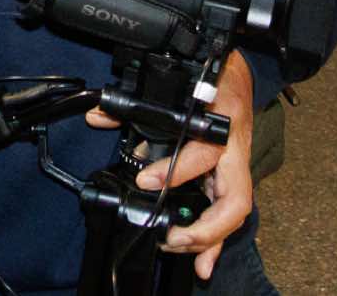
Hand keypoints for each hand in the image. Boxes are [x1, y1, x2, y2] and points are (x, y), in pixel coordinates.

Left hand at [86, 50, 255, 280]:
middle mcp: (234, 152)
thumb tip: (98, 115)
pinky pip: (228, 213)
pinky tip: (203, 262)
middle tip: (171, 237)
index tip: (146, 181)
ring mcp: (237, 169)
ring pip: (233, 213)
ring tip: (179, 249)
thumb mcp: (176, 85)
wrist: (238, 73)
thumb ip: (136, 103)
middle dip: (204, 227)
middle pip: (233, 201)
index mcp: (221, 125)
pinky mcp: (233, 179)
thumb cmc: (210, 80)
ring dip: (209, 239)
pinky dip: (215, 239)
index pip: (203, 155)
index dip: (176, 171)